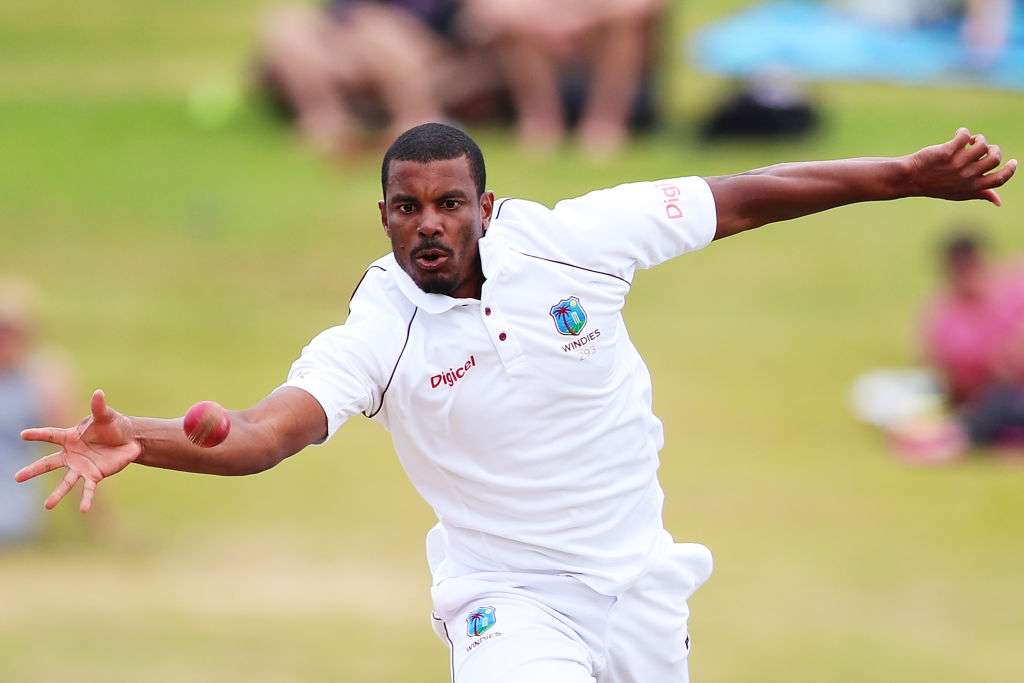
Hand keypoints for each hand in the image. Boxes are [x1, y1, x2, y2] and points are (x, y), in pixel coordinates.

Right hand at [16, 389, 140, 512]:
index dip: (38, 434)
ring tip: (47, 506)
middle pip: (49, 463)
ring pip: (66, 482)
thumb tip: (99, 392)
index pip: (51, 435)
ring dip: (57, 494)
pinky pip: (88, 489)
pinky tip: (84, 511)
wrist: (129, 440)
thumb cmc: (113, 426)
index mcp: (71, 437)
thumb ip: (99, 407)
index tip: (23, 434)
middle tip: (17, 478)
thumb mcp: (107, 416)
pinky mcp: (94, 476)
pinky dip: (86, 499)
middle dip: (33, 470)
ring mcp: (81, 467)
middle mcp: (72, 454)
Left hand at [908, 127, 1016, 204]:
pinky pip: (964, 135)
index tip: (1013, 161)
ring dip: (978, 138)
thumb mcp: (959, 193)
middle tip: (981, 147)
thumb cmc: (936, 185)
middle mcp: (967, 176)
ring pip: (982, 144)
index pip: (999, 180)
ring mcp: (957, 164)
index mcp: (972, 187)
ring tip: (968, 141)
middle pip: (995, 158)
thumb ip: (980, 193)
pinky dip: (963, 132)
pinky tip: (958, 134)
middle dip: (993, 148)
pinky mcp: (947, 152)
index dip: (1009, 170)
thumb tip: (999, 202)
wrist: (910, 179)